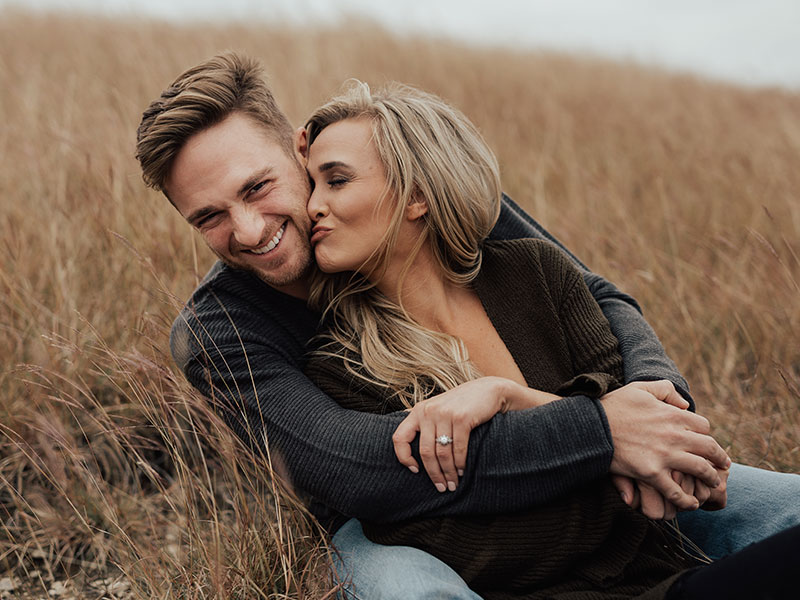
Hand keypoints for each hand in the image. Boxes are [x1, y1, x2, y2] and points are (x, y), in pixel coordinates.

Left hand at [392, 377, 556, 491]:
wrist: (488, 390)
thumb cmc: (462, 405)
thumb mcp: (439, 410)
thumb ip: (426, 425)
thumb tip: (414, 454)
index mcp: (419, 411)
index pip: (399, 437)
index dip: (403, 457)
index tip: (415, 470)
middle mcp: (428, 412)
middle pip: (425, 451)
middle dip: (433, 474)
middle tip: (442, 487)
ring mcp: (444, 414)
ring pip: (442, 453)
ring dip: (448, 472)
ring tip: (453, 484)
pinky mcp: (461, 418)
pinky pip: (458, 448)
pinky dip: (460, 464)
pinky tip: (462, 471)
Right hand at [602, 380, 730, 511]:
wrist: (590, 426)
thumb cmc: (612, 406)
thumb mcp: (639, 388)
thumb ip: (665, 390)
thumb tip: (684, 404)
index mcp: (673, 414)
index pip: (704, 427)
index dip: (706, 436)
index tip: (706, 443)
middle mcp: (674, 435)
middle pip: (710, 448)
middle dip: (720, 458)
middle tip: (724, 466)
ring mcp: (664, 455)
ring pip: (700, 470)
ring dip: (711, 479)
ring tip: (713, 485)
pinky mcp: (651, 473)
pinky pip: (676, 491)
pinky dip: (687, 500)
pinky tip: (691, 504)